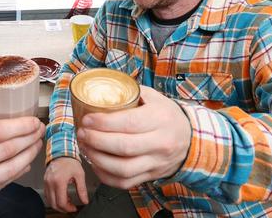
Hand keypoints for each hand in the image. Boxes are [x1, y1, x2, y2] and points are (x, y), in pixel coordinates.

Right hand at [0, 103, 44, 208]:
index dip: (21, 126)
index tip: (34, 121)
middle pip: (8, 150)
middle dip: (29, 139)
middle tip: (40, 130)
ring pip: (10, 169)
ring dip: (29, 155)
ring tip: (36, 144)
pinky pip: (3, 184)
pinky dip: (18, 172)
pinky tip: (25, 162)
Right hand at [44, 157, 88, 212]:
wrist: (61, 151)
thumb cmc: (70, 161)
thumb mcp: (80, 175)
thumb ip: (82, 189)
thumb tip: (85, 201)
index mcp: (59, 181)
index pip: (61, 202)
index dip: (68, 208)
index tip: (74, 208)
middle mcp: (50, 183)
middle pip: (54, 204)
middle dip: (63, 208)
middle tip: (70, 207)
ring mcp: (46, 182)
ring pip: (49, 200)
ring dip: (58, 204)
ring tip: (67, 201)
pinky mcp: (45, 181)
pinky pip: (47, 194)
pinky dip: (53, 198)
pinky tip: (61, 195)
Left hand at [76, 85, 190, 189]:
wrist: (190, 139)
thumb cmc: (166, 115)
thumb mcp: (155, 98)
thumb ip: (131, 92)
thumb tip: (103, 88)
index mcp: (160, 119)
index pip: (129, 123)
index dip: (104, 123)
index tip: (87, 119)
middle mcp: (160, 143)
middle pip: (123, 147)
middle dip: (96, 140)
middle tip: (82, 133)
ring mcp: (156, 163)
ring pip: (122, 169)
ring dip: (97, 159)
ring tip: (85, 147)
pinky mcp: (151, 176)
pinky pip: (124, 182)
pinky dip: (105, 175)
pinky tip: (95, 163)